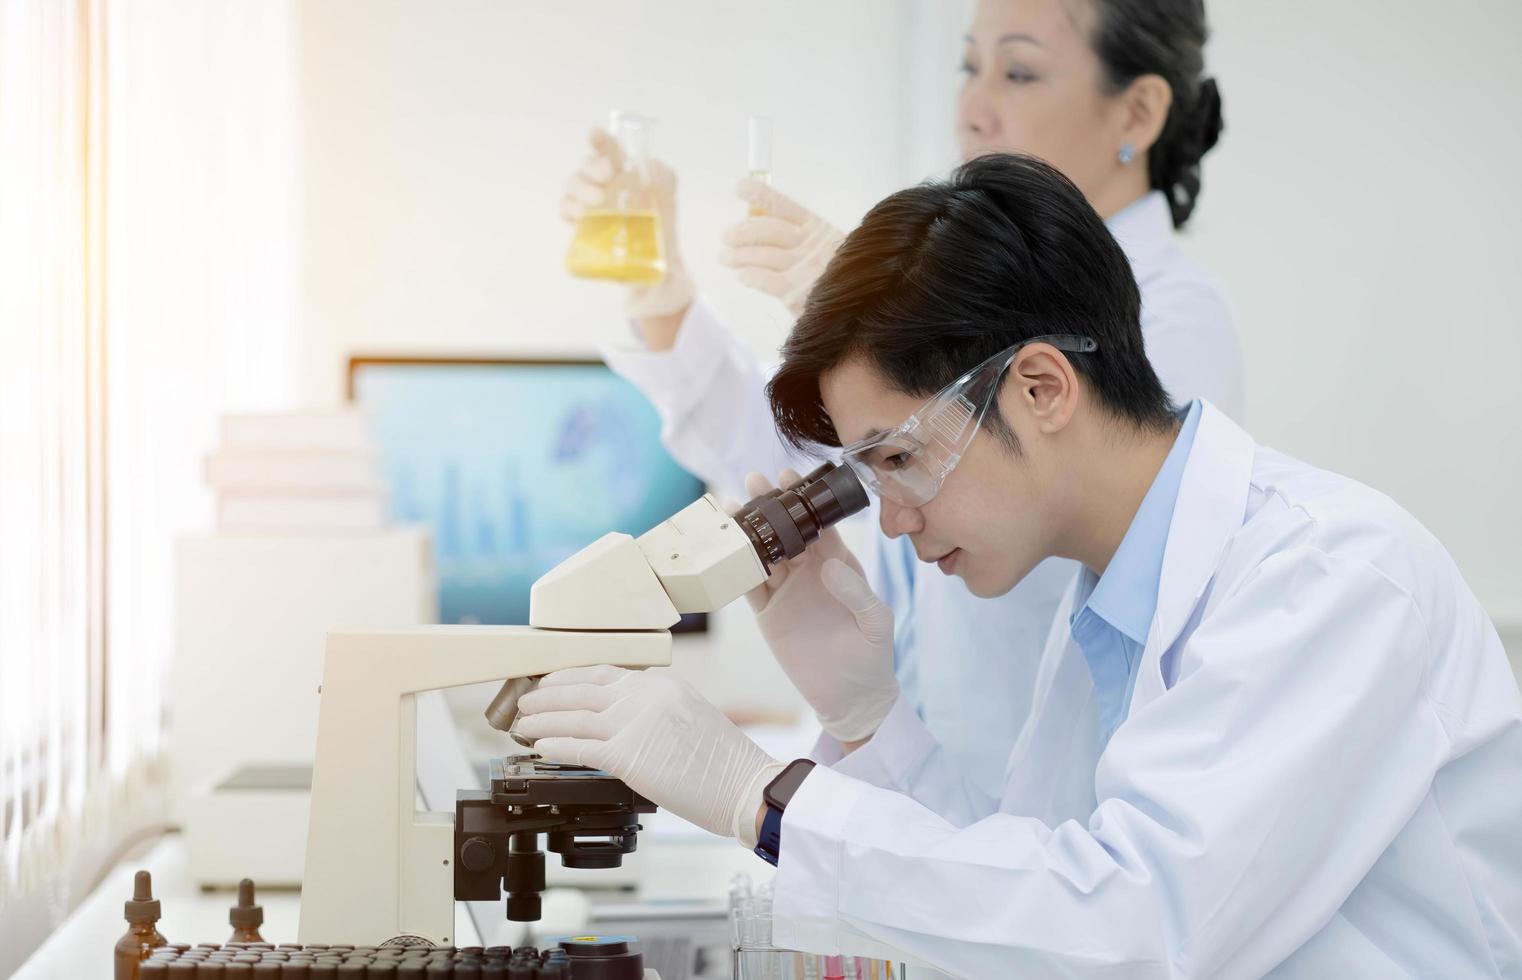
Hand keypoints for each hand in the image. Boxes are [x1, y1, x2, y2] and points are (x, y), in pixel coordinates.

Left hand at [516, 666, 781, 844]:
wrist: (745, 785)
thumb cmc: (725, 763)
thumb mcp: (690, 715)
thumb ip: (655, 710)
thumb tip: (622, 720)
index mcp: (661, 683)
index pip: (604, 672)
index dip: (570, 678)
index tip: (551, 683)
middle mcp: (645, 695)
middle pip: (582, 688)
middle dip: (547, 694)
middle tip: (524, 700)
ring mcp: (636, 723)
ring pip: (574, 716)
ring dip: (542, 719)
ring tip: (522, 723)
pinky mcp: (629, 755)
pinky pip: (581, 746)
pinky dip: (556, 744)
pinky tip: (541, 745)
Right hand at [560, 128, 695, 332]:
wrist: (658, 267)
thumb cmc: (662, 227)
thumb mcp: (669, 199)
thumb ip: (663, 177)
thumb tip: (649, 166)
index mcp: (623, 173)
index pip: (607, 148)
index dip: (598, 139)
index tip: (594, 135)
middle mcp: (603, 185)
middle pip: (586, 165)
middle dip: (593, 167)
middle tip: (607, 178)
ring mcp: (590, 204)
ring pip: (572, 184)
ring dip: (581, 188)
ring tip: (597, 203)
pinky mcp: (582, 226)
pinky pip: (565, 210)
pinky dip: (569, 209)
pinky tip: (580, 215)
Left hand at [720, 179, 844, 315]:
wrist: (855, 311)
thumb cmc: (833, 282)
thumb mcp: (815, 253)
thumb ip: (787, 239)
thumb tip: (752, 222)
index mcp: (818, 229)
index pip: (785, 207)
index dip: (762, 195)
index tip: (739, 187)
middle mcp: (813, 245)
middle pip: (772, 231)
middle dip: (745, 232)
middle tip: (726, 236)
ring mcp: (807, 268)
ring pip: (766, 255)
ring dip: (741, 256)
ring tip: (725, 258)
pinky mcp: (799, 293)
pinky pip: (769, 281)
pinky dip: (753, 276)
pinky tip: (742, 276)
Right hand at [743, 471, 898, 741]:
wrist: (850, 698)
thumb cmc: (872, 657)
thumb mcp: (875, 623)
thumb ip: (857, 592)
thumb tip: (828, 564)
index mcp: (840, 566)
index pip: (821, 525)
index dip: (805, 502)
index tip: (790, 479)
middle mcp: (812, 572)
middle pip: (788, 531)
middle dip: (771, 505)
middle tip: (754, 481)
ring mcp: (787, 591)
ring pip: (765, 552)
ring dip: (749, 530)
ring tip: (732, 508)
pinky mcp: (769, 614)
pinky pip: (750, 585)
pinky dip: (737, 568)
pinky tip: (725, 550)